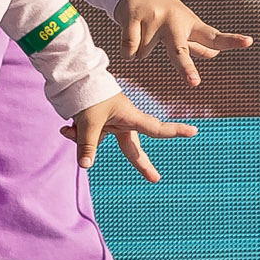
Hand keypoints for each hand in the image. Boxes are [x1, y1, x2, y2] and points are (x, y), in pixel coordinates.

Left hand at [62, 91, 195, 181]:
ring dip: (83, 138)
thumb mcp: (88, 122)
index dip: (175, 131)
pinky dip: (75, 133)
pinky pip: (87, 137)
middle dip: (142, 164)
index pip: (156, 128)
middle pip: (132, 148)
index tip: (194, 131)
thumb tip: (85, 166)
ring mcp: (111, 123)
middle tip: (155, 179)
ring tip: (70, 127)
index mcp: (130, 117)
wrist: (75, 79)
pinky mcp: (98, 124)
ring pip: (100, 142)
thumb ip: (87, 145)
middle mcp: (124, 122)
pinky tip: (65, 127)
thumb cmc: (90, 96)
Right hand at [115, 0, 251, 87]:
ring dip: (141, 50)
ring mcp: (154, 19)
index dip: (232, 40)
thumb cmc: (165, 11)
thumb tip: (214, 54)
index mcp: (191, 24)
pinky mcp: (133, 17)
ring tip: (143, 30)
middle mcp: (175, 22)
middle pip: (180, 50)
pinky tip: (131, 33)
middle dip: (186, 68)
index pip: (214, 36)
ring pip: (144, 55)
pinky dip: (128, 51)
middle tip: (194, 83)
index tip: (249, 42)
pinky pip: (129, 50)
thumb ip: (197, 42)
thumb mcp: (184, 24)